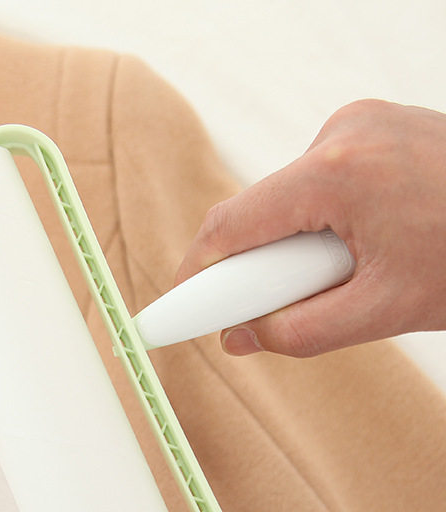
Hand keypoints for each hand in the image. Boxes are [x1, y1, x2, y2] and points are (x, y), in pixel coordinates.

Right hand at [176, 99, 445, 356]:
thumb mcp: (384, 311)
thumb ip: (298, 332)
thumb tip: (241, 337)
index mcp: (339, 174)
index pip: (230, 227)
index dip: (196, 274)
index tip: (177, 309)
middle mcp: (343, 134)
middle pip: (256, 210)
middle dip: (254, 266)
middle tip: (269, 309)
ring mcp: (360, 124)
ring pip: (286, 197)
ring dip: (291, 244)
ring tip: (347, 272)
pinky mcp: (372, 127)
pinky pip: (316, 181)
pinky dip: (319, 221)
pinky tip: (361, 244)